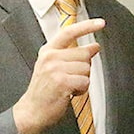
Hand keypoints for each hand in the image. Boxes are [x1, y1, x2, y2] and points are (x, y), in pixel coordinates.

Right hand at [13, 18, 104, 133]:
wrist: (32, 111)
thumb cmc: (45, 91)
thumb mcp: (54, 67)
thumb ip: (72, 55)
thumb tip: (94, 46)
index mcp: (48, 51)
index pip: (69, 32)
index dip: (87, 26)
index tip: (101, 23)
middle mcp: (50, 57)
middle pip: (84, 54)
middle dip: (84, 68)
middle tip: (71, 78)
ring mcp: (55, 68)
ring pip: (86, 68)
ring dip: (83, 81)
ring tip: (69, 87)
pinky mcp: (61, 81)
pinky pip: (84, 81)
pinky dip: (82, 90)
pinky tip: (70, 93)